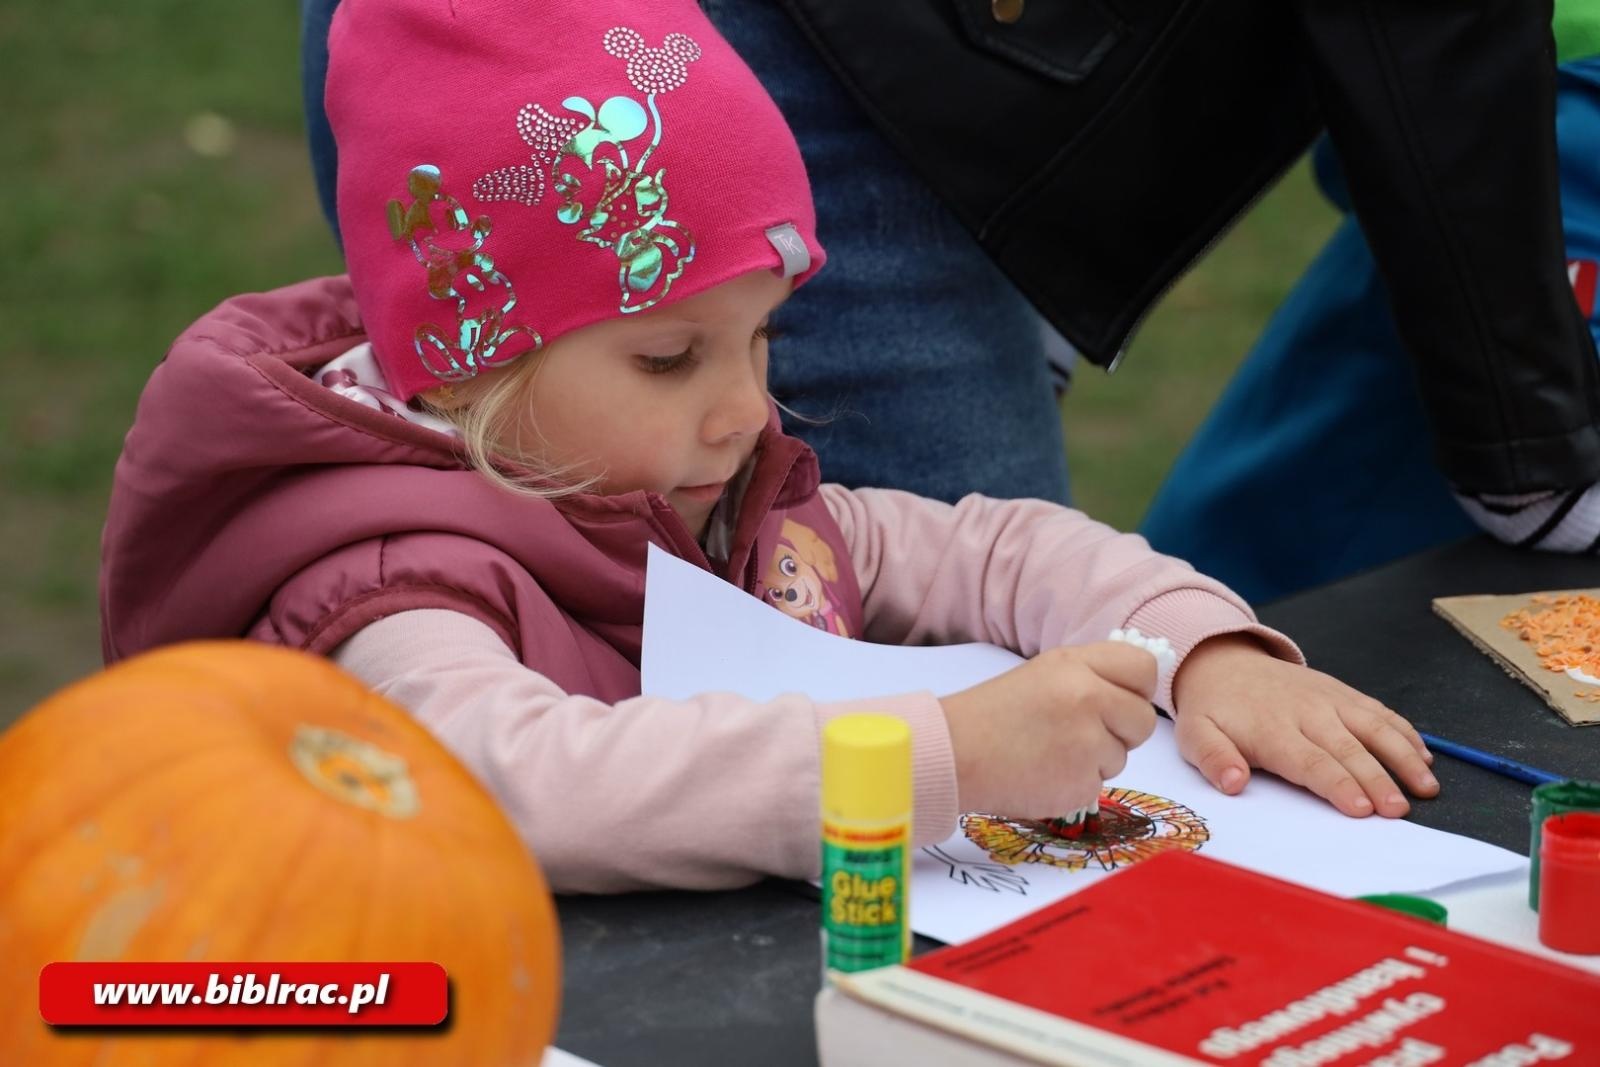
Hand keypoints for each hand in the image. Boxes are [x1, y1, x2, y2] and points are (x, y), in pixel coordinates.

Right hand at [940, 642, 1158, 817]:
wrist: (955, 754)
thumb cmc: (996, 713)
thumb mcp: (1045, 674)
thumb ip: (1092, 677)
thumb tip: (1138, 691)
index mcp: (1075, 665)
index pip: (1144, 670)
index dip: (1135, 688)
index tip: (1115, 699)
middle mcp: (1088, 700)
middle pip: (1143, 720)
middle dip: (1121, 730)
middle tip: (1079, 732)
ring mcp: (1087, 745)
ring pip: (1121, 756)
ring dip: (1095, 759)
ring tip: (1050, 751)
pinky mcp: (1081, 785)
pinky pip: (1100, 784)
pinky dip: (1077, 783)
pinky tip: (1044, 773)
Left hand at [1171, 634, 1438, 816]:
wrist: (1224, 662)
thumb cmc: (1214, 710)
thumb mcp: (1195, 735)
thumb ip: (1213, 759)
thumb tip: (1233, 782)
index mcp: (1271, 729)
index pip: (1310, 762)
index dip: (1338, 784)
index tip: (1361, 808)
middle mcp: (1307, 712)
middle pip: (1348, 749)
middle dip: (1376, 779)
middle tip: (1399, 810)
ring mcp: (1329, 699)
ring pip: (1374, 727)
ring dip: (1403, 756)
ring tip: (1426, 786)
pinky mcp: (1342, 692)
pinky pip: (1379, 711)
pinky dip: (1404, 732)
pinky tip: (1424, 755)